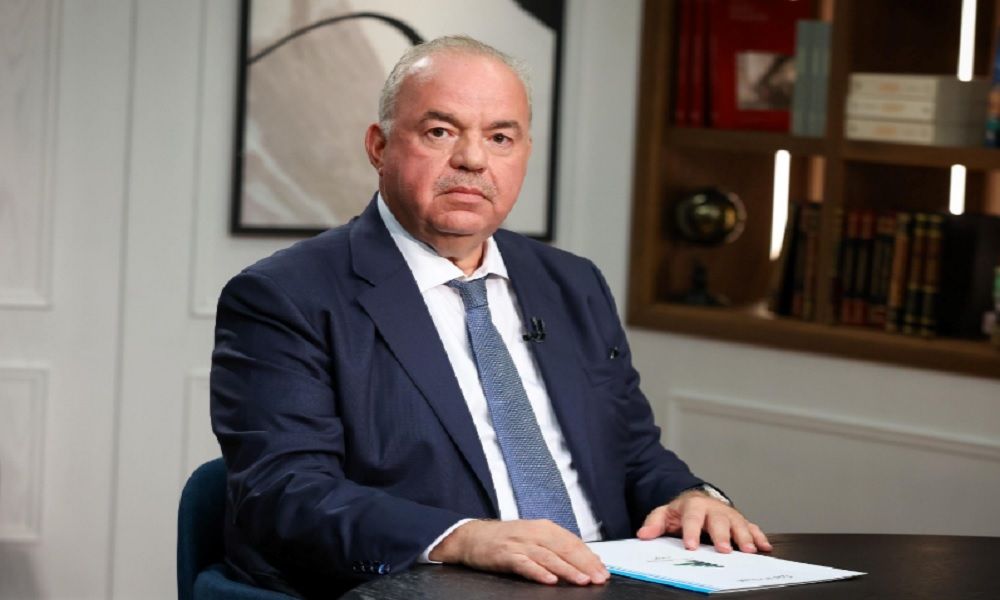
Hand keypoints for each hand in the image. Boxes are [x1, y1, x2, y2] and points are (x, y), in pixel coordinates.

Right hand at [428, 519, 609, 585]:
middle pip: (564, 548)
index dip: (590, 557)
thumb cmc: (506, 539)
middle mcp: (534, 533)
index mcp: (544, 527)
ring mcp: (520, 544)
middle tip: (599, 578)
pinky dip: (538, 572)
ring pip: (549, 557)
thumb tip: (583, 561)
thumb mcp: (533, 537)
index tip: (603, 570)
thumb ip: (556, 547)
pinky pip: (525, 564)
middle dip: (585, 564)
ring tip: (582, 580)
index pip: (573, 542)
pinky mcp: (506, 555)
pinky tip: (550, 580)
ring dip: (567, 569)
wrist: (472, 536)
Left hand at [636, 490, 771, 553]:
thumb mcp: (665, 514)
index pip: (692, 518)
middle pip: (719, 521)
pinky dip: (759, 536)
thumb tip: (643, 534)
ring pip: (739, 524)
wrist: (698, 500)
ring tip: (750, 550)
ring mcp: (729, 515)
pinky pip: (752, 527)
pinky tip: (764, 546)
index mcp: (694, 506)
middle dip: (722, 535)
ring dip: (745, 537)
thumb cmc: (682, 511)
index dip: (691, 532)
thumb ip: (654, 523)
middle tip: (724, 550)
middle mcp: (714, 509)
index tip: (691, 546)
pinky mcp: (740, 521)